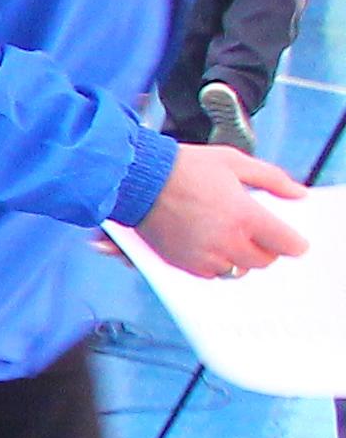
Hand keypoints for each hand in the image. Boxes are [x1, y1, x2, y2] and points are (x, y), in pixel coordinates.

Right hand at [138, 141, 312, 276]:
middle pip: (264, 261)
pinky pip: (210, 275)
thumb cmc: (183, 167)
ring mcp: (203, 254)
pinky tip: (209, 244)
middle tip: (257, 234)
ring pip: (237, 271)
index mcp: (244, 215)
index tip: (291, 239)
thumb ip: (273, 179)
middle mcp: (226, 240)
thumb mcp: (235, 162)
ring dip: (239, 258)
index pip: (287, 245)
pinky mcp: (182, 262)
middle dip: (265, 249)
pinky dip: (215, 264)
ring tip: (230, 238)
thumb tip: (299, 194)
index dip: (293, 242)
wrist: (138, 178)